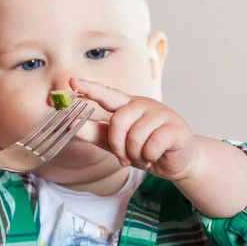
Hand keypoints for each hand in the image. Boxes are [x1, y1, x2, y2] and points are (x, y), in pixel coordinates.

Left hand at [70, 77, 201, 181]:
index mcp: (127, 105)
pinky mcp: (175, 127)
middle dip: (118, 145)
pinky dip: (150, 157)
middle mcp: (143, 104)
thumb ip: (93, 133)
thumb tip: (69, 124)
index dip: (90, 88)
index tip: (72, 82)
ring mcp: (161, 113)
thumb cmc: (144, 149)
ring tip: (143, 157)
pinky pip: (152, 145)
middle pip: (118, 120)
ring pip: (135, 135)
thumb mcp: (115, 143)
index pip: (106, 94)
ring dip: (135, 155)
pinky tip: (154, 157)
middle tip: (124, 158)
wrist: (177, 163)